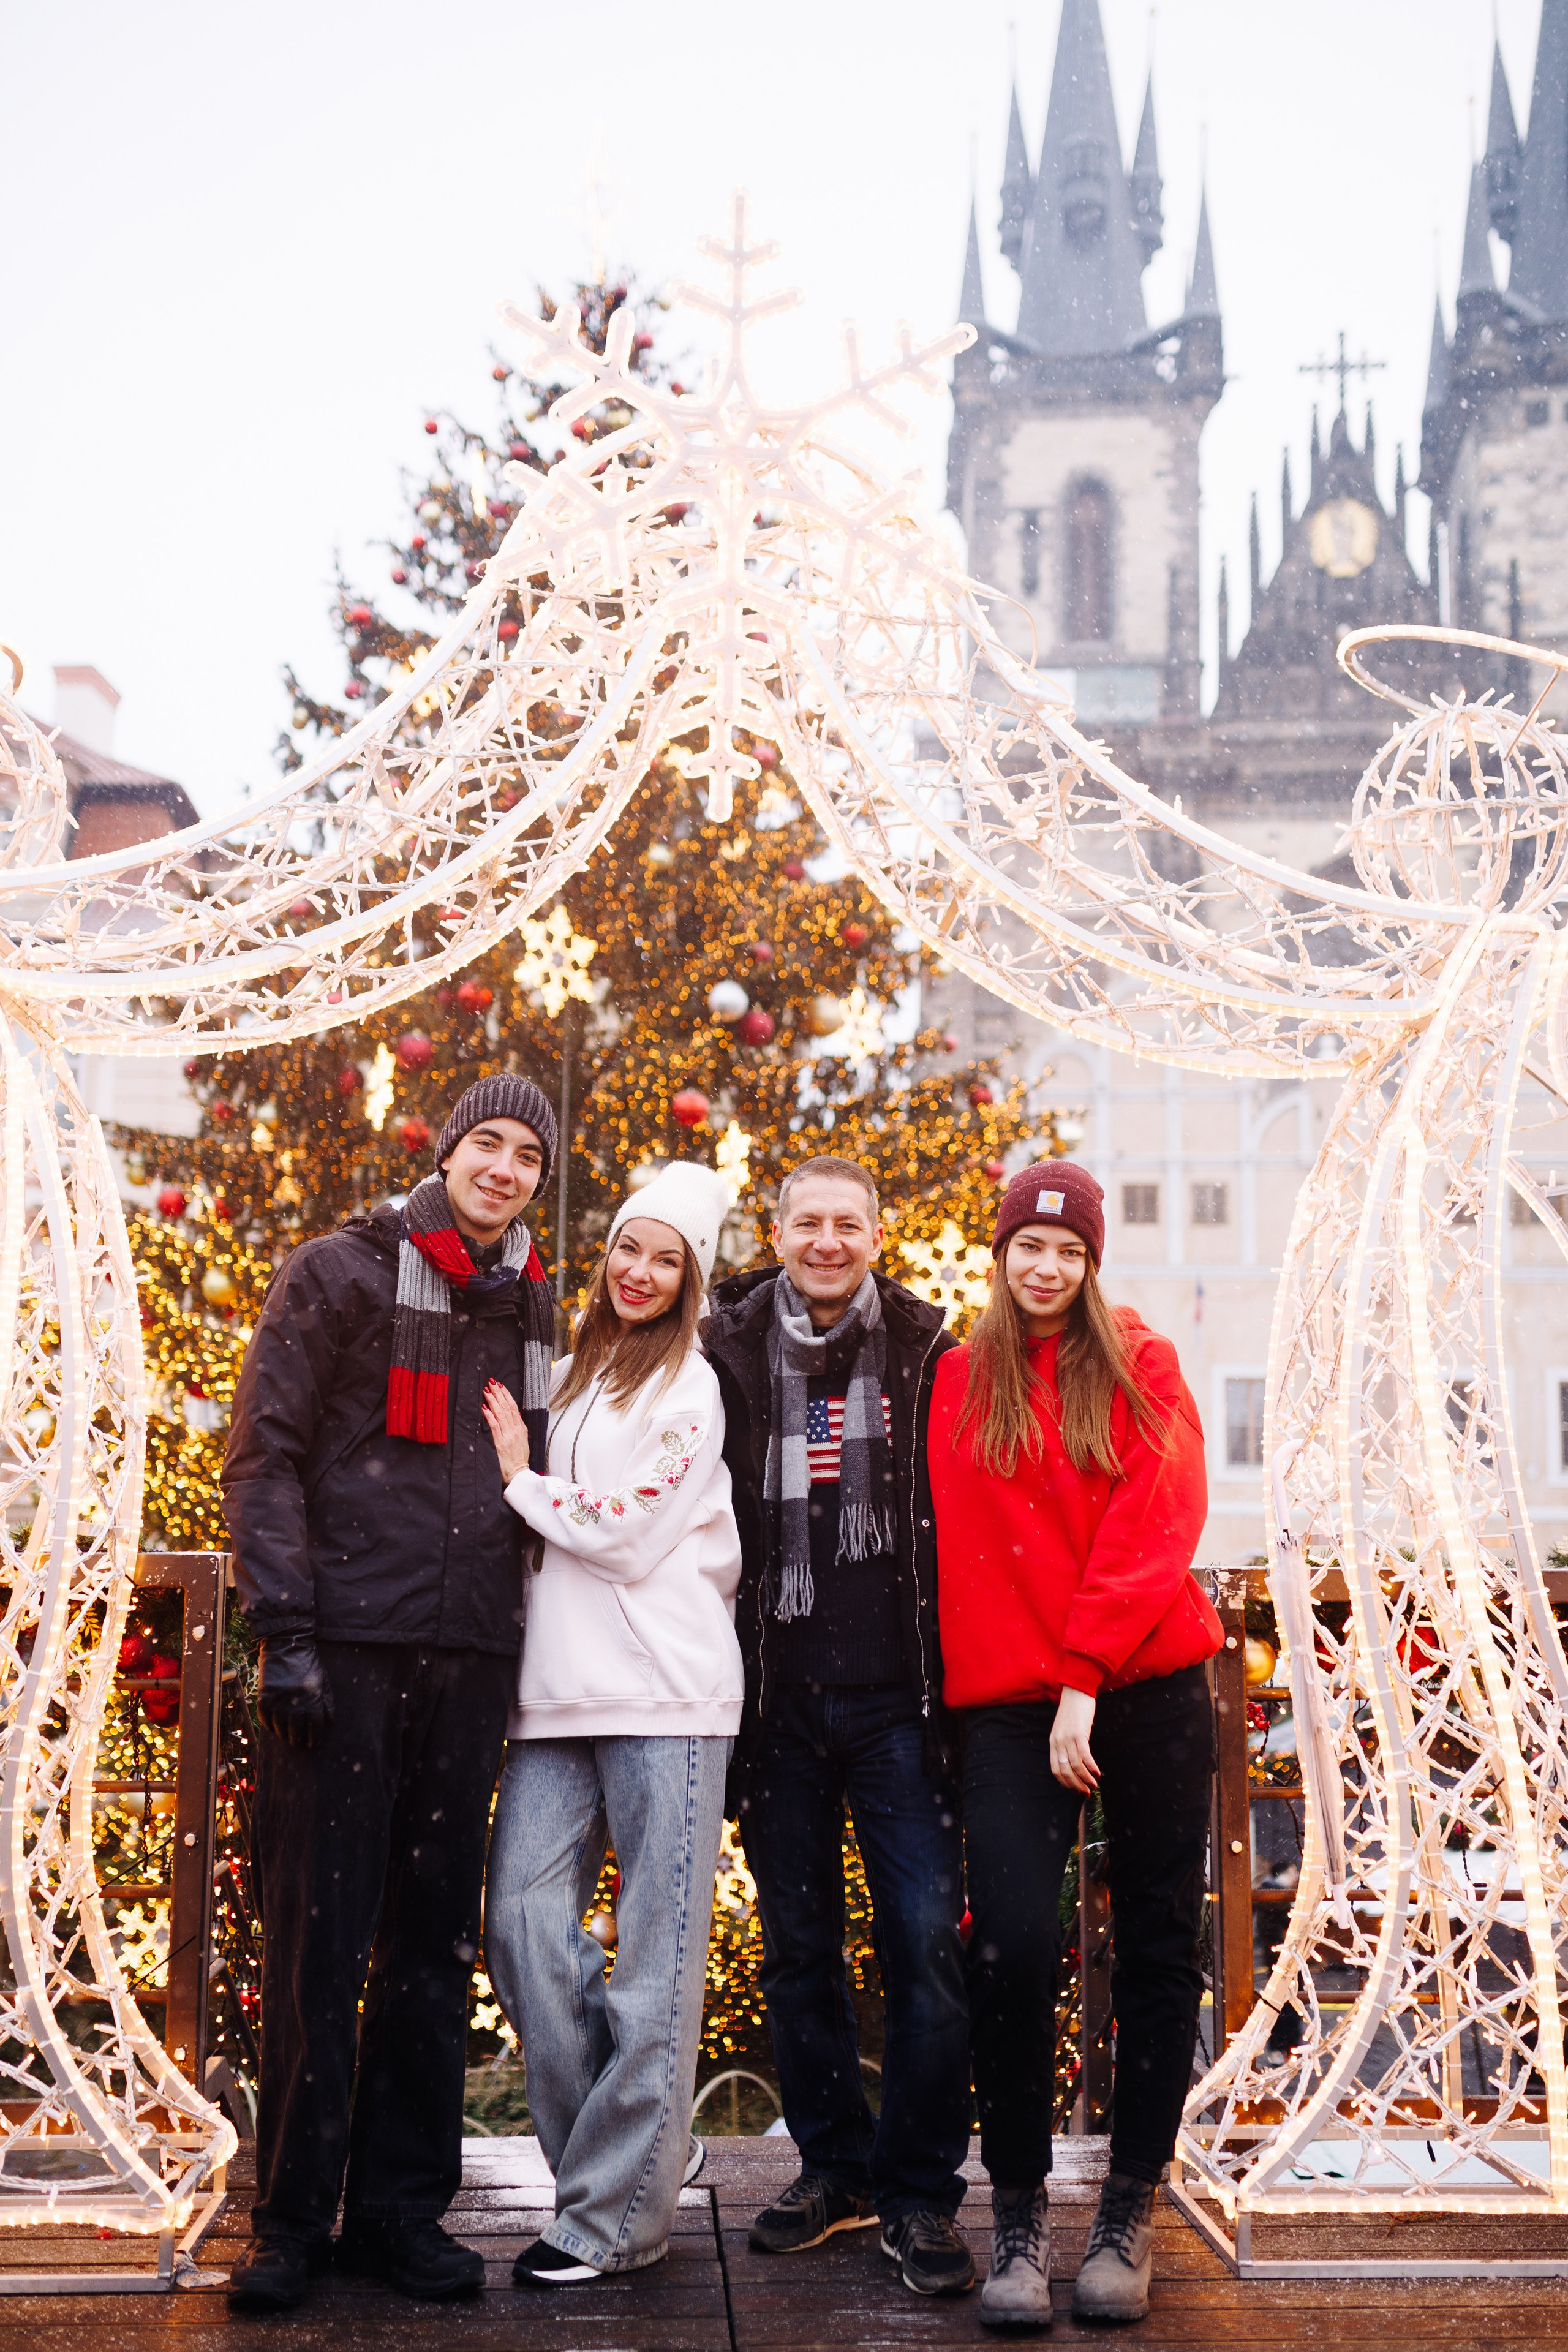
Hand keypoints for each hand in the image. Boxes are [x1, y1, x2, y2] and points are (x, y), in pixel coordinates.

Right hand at [256, 1633, 332, 1748]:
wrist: (286, 1644)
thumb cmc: (308, 1663)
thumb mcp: (323, 1681)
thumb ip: (327, 1702)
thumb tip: (329, 1722)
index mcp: (313, 1698)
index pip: (315, 1726)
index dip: (315, 1738)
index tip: (314, 1744)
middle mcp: (295, 1702)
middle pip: (297, 1731)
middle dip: (299, 1740)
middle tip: (299, 1743)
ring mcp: (278, 1700)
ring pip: (280, 1728)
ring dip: (284, 1735)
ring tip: (287, 1737)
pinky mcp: (264, 1697)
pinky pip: (265, 1719)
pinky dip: (270, 1726)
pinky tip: (275, 1727)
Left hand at [483, 1381, 530, 1482]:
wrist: (519, 1474)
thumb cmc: (519, 1460)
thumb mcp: (523, 1441)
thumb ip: (519, 1427)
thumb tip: (516, 1414)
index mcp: (521, 1428)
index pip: (513, 1407)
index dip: (506, 1395)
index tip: (500, 1386)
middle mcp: (515, 1430)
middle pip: (507, 1407)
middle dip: (499, 1393)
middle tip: (492, 1382)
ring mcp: (508, 1436)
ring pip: (500, 1414)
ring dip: (493, 1400)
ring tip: (486, 1390)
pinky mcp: (500, 1443)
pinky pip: (494, 1426)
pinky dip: (489, 1415)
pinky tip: (484, 1407)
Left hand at [1050, 1686, 1098, 1794]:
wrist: (1076, 1690)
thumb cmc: (1073, 1710)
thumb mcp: (1064, 1729)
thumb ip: (1066, 1744)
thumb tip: (1074, 1761)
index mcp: (1053, 1742)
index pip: (1055, 1769)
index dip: (1066, 1783)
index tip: (1075, 1789)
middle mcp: (1058, 1742)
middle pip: (1065, 1771)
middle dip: (1076, 1785)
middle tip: (1086, 1792)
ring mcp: (1068, 1738)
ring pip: (1075, 1766)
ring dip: (1085, 1779)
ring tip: (1094, 1785)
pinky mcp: (1079, 1733)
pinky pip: (1084, 1755)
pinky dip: (1091, 1767)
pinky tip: (1097, 1772)